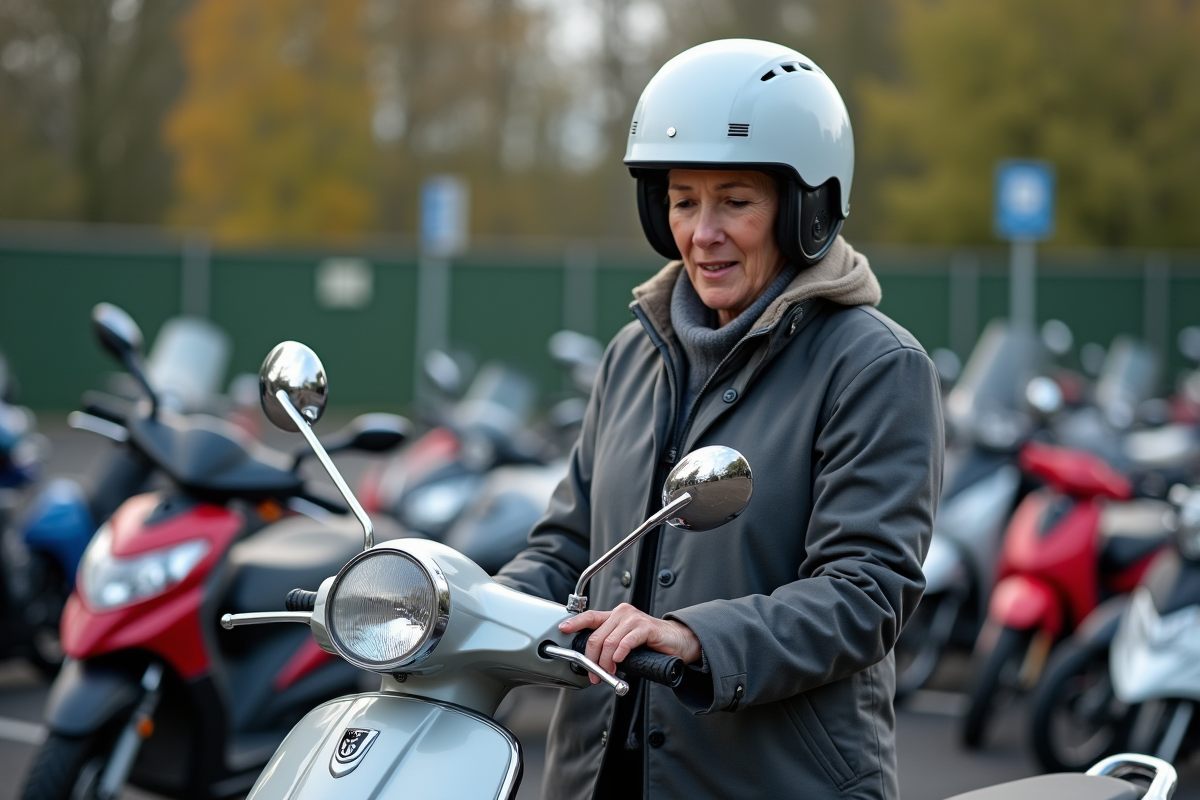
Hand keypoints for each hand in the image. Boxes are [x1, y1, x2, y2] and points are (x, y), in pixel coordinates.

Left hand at [558, 603, 701, 684]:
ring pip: (609, 642)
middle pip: (597, 636)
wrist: (678, 642)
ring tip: (609, 673)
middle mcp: (622, 613)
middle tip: (594, 674)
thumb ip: (610, 646)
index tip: (562, 629)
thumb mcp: (625, 643)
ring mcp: (634, 619)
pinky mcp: (646, 627)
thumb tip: (592, 661)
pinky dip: (620, 654)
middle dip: (592, 659)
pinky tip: (620, 661)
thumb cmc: (651, 644)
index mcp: (615, 615)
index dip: (575, 622)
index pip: (590, 616)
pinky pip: (626, 641)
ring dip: (605, 662)